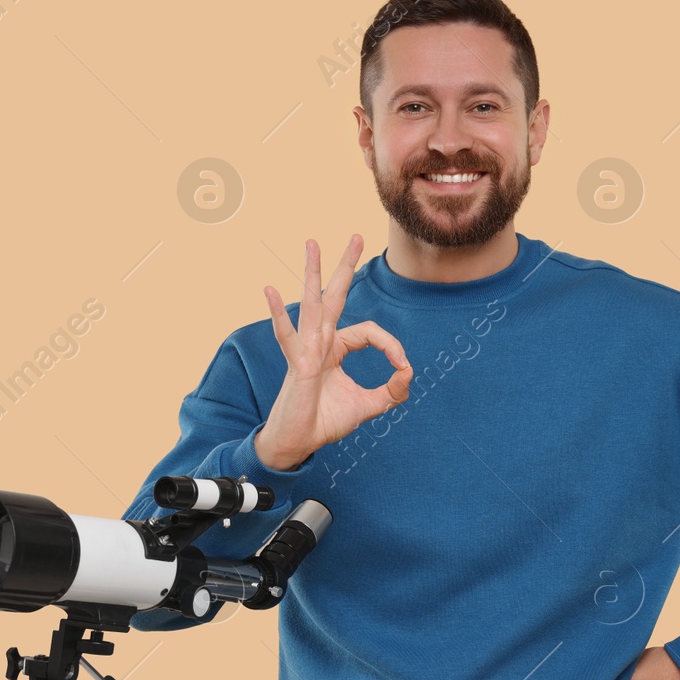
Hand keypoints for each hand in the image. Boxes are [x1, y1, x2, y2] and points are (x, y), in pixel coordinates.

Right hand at [256, 235, 413, 470]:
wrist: (298, 444)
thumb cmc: (325, 421)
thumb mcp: (368, 406)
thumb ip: (392, 391)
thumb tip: (408, 372)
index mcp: (336, 348)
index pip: (369, 332)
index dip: (390, 345)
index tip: (402, 367)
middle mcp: (320, 342)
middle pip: (335, 296)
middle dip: (346, 266)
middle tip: (357, 236)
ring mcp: (306, 350)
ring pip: (312, 303)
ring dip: (313, 272)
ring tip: (313, 242)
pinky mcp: (298, 364)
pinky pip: (287, 335)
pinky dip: (279, 313)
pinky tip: (270, 290)